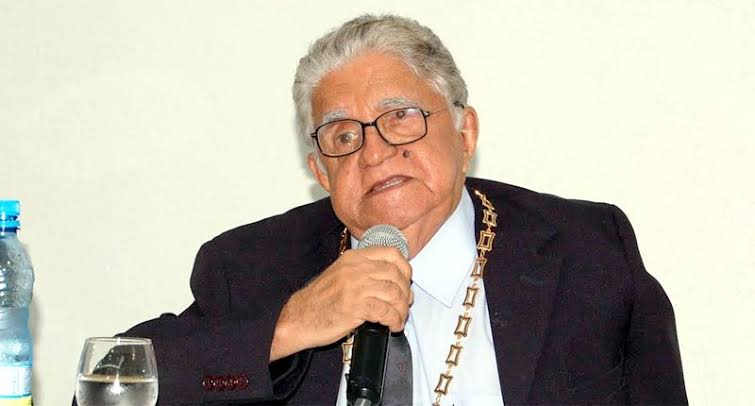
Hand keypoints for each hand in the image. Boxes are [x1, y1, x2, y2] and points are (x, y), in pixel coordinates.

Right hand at [269, 246, 412, 361]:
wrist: (298, 318)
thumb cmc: (319, 300)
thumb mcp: (341, 274)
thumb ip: (364, 271)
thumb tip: (394, 280)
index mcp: (354, 257)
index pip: (391, 253)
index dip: (405, 268)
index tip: (406, 281)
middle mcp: (356, 268)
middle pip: (396, 275)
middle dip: (405, 292)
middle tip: (404, 304)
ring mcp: (355, 286)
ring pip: (394, 293)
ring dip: (401, 309)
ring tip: (399, 317)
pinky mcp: (355, 306)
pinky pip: (386, 311)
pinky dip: (394, 320)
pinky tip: (393, 326)